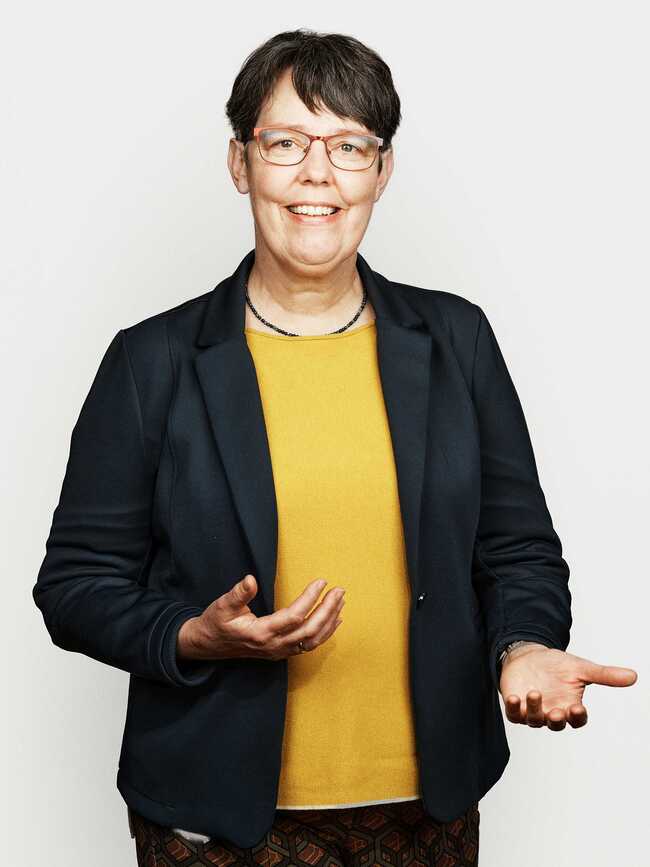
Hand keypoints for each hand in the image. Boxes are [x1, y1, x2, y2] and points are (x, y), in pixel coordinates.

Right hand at [178, 574, 344, 660]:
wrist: (209, 645)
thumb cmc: (216, 623)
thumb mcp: (222, 605)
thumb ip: (238, 594)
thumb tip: (250, 580)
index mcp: (260, 633)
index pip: (294, 616)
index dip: (310, 599)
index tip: (321, 582)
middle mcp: (273, 646)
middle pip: (309, 631)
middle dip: (327, 610)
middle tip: (339, 591)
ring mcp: (279, 651)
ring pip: (312, 640)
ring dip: (329, 621)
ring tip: (340, 601)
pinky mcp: (281, 651)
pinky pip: (309, 645)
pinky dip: (325, 632)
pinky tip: (335, 619)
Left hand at [499, 642, 637, 729]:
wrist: (530, 657)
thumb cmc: (556, 666)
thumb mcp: (581, 668)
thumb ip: (604, 675)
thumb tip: (633, 676)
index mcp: (570, 707)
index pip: (577, 719)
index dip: (577, 717)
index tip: (577, 708)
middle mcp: (552, 712)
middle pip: (555, 724)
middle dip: (556, 720)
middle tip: (556, 712)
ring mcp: (533, 711)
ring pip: (534, 720)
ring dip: (534, 709)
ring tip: (535, 693)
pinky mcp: (516, 707)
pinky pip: (514, 714)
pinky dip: (513, 708)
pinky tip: (514, 697)